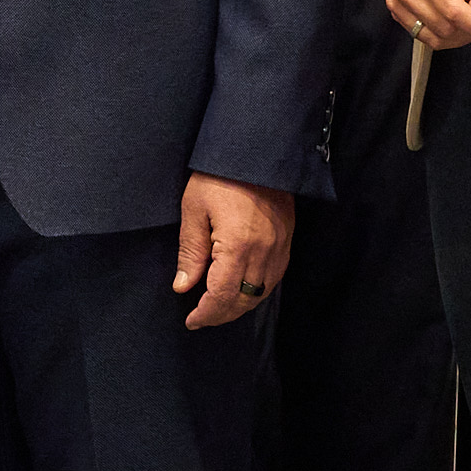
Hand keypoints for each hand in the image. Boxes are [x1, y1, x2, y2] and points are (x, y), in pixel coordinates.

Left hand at [173, 173, 294, 330]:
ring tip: (219, 308)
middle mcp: (264, 251)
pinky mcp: (287, 239)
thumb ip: (190, 252)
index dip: (206, 314)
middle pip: (244, 300)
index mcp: (237, 245)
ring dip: (240, 305)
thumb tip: (183, 287)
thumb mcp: (194, 210)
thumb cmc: (219, 175)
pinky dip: (257, 290)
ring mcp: (280, 246)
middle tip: (201, 318)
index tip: (191, 321)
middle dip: (222, 315)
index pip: (222, 296)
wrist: (256, 150)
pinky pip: (274, 277)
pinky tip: (242, 289)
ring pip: (262, 292)